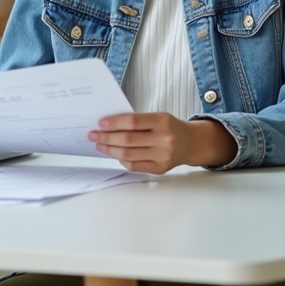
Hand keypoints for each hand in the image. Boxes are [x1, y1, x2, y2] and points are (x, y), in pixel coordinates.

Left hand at [88, 113, 236, 173]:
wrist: (191, 143)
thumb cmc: (170, 127)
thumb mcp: (158, 117)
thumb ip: (138, 121)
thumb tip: (109, 126)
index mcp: (163, 121)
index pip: (133, 121)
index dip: (114, 123)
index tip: (100, 123)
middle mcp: (164, 139)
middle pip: (128, 140)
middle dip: (107, 137)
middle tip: (94, 135)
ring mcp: (162, 156)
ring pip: (128, 154)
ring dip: (110, 150)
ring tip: (100, 144)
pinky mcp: (160, 168)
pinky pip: (134, 166)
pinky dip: (121, 160)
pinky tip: (115, 154)